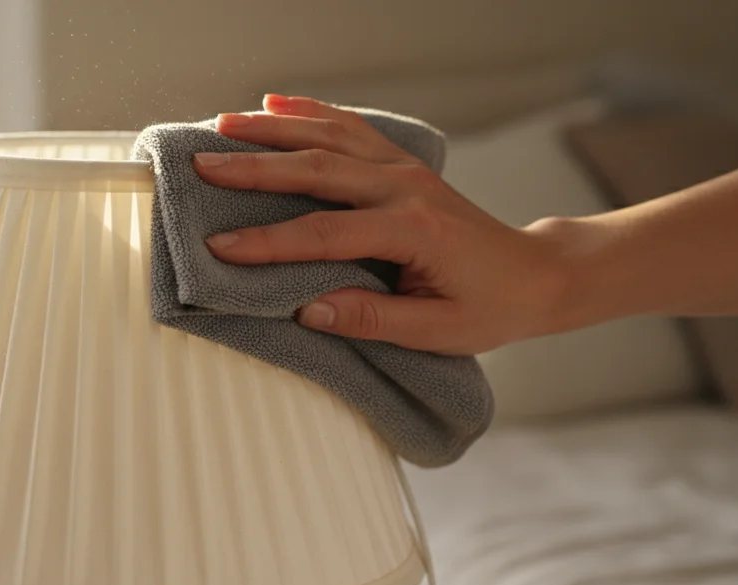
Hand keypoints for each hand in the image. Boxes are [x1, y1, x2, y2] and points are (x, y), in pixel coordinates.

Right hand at [193, 94, 573, 355]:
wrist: (536, 275)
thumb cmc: (491, 307)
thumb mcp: (440, 331)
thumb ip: (375, 321)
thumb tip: (309, 310)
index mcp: (413, 230)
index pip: (324, 234)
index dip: (268, 242)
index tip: (219, 247)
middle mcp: (406, 188)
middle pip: (317, 168)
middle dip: (254, 167)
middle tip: (201, 166)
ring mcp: (405, 169)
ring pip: (330, 136)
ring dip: (273, 128)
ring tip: (221, 125)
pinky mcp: (404, 165)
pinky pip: (351, 128)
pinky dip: (312, 112)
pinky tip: (276, 101)